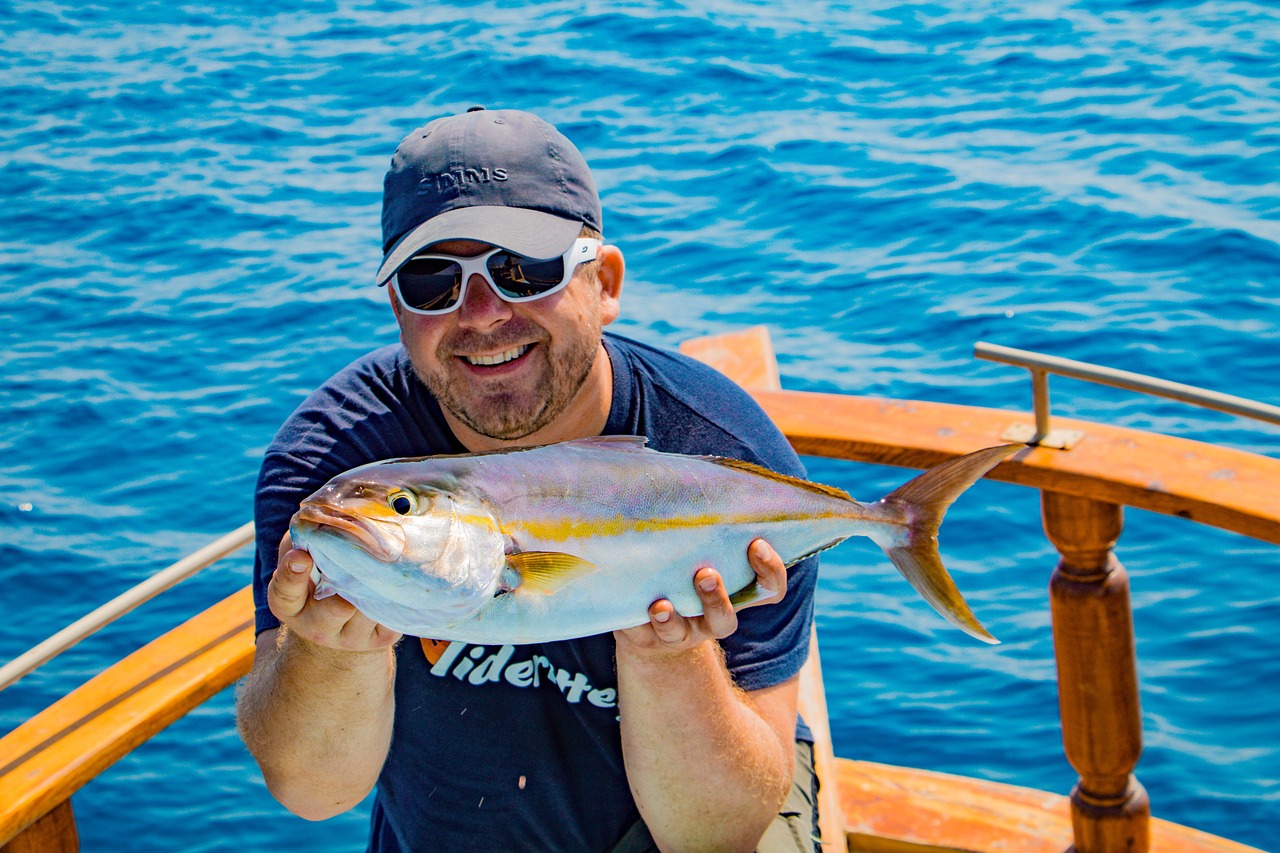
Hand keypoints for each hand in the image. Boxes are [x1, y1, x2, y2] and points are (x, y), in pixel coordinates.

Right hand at [267, 534, 400, 651]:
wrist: (344, 622)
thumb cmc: (320, 575)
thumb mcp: (304, 558)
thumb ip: (306, 538)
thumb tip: (325, 511)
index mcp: (291, 606)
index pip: (284, 593)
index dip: (291, 574)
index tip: (300, 556)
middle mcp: (317, 627)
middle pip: (332, 612)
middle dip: (344, 594)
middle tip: (354, 577)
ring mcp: (350, 637)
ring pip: (369, 609)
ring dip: (378, 585)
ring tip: (385, 563)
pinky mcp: (380, 639)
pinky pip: (392, 615)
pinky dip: (397, 596)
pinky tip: (400, 578)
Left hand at [614, 538, 786, 654]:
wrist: (648, 616)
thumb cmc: (681, 566)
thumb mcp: (698, 548)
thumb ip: (707, 528)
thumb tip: (704, 476)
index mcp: (734, 595)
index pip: (768, 590)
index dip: (770, 570)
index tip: (756, 543)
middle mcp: (710, 619)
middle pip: (725, 619)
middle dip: (716, 598)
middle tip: (706, 573)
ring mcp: (679, 633)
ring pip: (681, 633)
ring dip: (671, 619)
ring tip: (661, 605)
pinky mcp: (647, 639)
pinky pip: (642, 635)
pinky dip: (637, 622)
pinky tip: (632, 606)